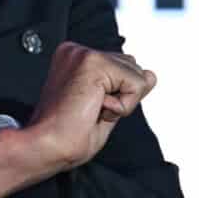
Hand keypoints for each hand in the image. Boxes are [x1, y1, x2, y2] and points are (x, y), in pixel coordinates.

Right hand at [19, 42, 155, 171]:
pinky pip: (136, 85)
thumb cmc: (68, 134)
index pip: (122, 68)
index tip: (84, 108)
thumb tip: (150, 74)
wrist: (47, 146)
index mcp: (74, 59)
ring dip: (122, 102)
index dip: (115, 95)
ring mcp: (83, 54)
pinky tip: (95, 108)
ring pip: (138, 76)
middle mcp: (76, 51)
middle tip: (88, 110)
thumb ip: (127, 88)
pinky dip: (124, 106)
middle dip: (122, 95)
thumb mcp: (106, 107)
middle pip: (133, 68)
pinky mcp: (93, 63)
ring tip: (90, 110)